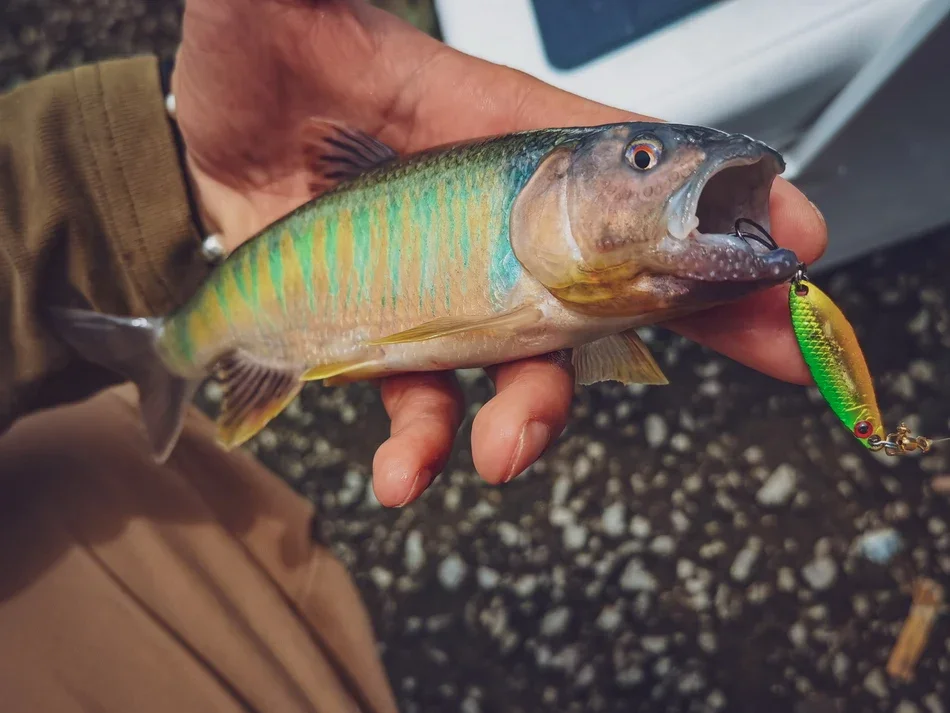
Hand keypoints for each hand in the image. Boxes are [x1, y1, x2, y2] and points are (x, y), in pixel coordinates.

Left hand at [172, 0, 826, 506]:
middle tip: (772, 351)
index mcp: (506, 146)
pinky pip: (417, 407)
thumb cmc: (282, 57)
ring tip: (503, 453)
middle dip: (703, 323)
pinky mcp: (381, 337)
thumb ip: (356, 18)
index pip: (636, 175)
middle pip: (614, 286)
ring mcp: (445, 291)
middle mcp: (497, 230)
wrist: (212, 128)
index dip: (718, 212)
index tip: (798, 242)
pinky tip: (403, 475)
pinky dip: (419, 449)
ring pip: (518, 369)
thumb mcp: (330, 29)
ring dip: (527, 420)